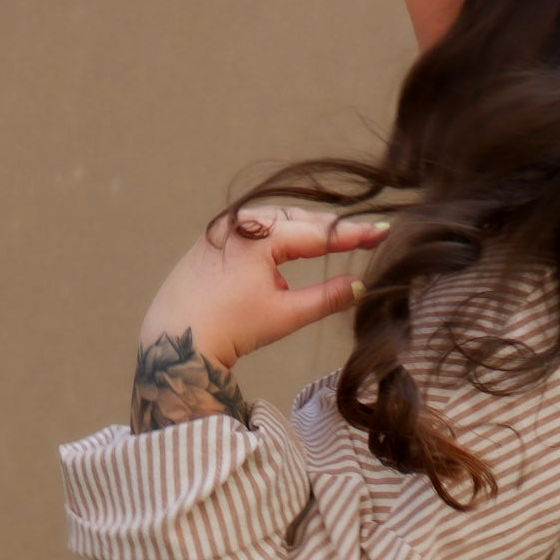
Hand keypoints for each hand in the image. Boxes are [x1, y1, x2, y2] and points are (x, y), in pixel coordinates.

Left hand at [138, 206, 389, 372]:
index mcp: (260, 236)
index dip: (353, 234)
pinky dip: (279, 234)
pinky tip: (291, 246)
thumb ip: (327, 298)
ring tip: (333, 240)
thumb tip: (361, 285)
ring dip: (305, 230)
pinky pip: (255, 227)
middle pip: (299, 219)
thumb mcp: (284, 314)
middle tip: (364, 234)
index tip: (382, 230)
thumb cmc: (230, 329)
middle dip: (331, 228)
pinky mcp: (213, 238)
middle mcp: (240, 222)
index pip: (318, 232)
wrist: (177, 340)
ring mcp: (224, 227)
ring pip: (277, 220)